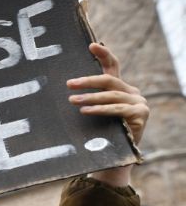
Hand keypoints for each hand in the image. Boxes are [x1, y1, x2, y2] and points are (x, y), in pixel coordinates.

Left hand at [67, 43, 148, 186]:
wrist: (113, 160)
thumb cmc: (98, 135)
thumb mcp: (92, 113)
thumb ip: (86, 99)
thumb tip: (64, 88)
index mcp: (120, 88)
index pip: (112, 67)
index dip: (103, 55)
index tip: (91, 45)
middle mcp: (132, 92)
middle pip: (109, 80)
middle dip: (88, 81)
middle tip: (69, 84)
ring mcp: (139, 103)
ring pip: (111, 95)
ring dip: (90, 97)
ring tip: (72, 100)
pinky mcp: (141, 115)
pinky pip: (117, 109)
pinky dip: (100, 109)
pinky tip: (86, 110)